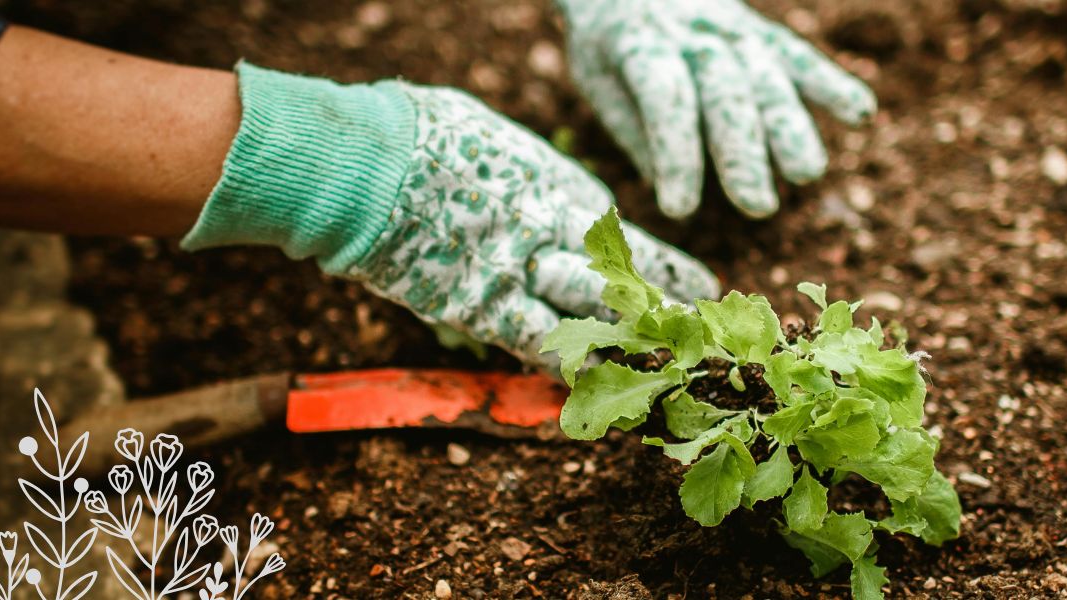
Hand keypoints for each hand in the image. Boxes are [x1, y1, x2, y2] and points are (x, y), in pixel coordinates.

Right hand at [346, 84, 719, 362]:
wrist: (366, 164)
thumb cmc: (415, 133)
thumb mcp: (484, 135)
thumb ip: (513, 168)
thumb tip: (517, 175)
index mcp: (553, 181)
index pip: (613, 231)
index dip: (647, 259)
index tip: (682, 276)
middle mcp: (551, 227)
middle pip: (622, 273)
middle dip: (664, 300)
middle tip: (700, 321)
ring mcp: (521, 271)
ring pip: (594, 313)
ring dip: (630, 339)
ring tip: (665, 360)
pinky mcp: (482, 307)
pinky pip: (538, 343)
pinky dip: (567, 366)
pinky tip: (595, 384)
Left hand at [557, 0, 876, 218]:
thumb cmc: (611, 42)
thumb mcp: (599, 80)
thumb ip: (635, 132)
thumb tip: (675, 192)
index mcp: (639, 44)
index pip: (664, 97)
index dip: (675, 153)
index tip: (680, 208)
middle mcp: (692, 32)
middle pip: (724, 90)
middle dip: (742, 150)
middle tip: (756, 206)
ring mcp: (733, 29)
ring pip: (767, 75)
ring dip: (790, 126)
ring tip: (806, 174)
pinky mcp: (761, 32)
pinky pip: (798, 56)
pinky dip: (831, 83)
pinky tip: (861, 114)